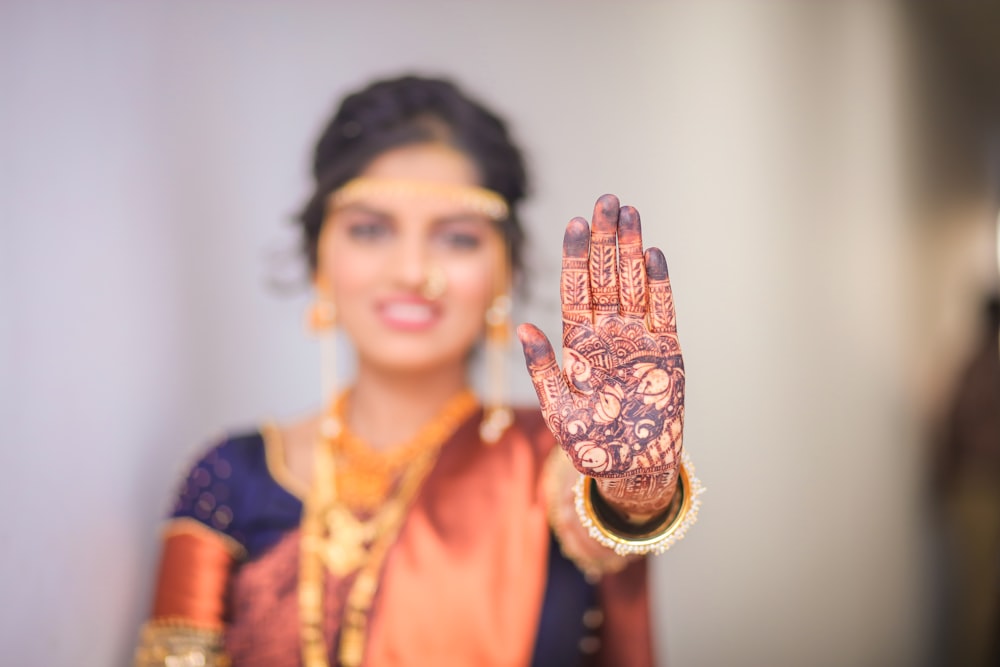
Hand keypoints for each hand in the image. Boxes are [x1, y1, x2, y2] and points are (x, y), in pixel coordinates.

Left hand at [518, 195, 683, 480]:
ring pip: (633, 285)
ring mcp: (639, 341)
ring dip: (630, 249)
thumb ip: (543, 370)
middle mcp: (609, 335)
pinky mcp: (667, 353)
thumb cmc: (593, 445)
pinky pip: (663, 312)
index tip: (573, 224)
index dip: (576, 258)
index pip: (576, 291)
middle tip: (605, 200)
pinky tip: (653, 254)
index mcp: (580, 345)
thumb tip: (523, 327)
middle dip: (604, 240)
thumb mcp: (561, 411)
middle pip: (605, 278)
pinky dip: (659, 285)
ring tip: (628, 212)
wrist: (635, 470)